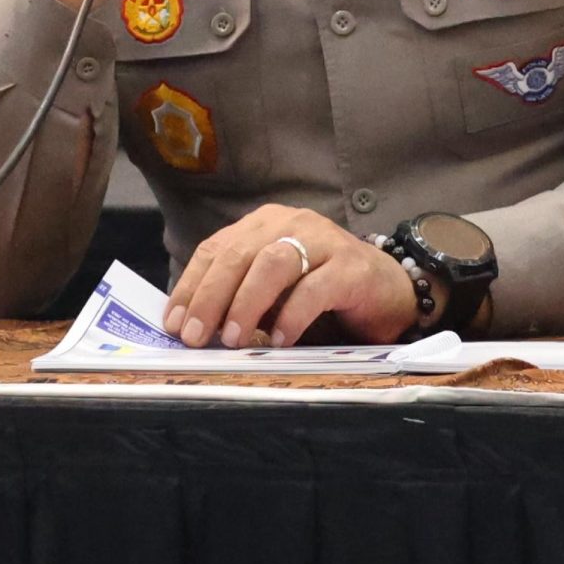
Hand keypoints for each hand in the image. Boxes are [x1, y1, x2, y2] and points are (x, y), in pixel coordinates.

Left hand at [164, 204, 420, 348]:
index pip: (216, 249)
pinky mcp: (351, 266)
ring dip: (246, 302)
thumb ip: (239, 298)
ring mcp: (323, 240)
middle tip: (195, 336)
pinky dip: (292, 315)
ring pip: (273, 263)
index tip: (174, 323)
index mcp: (264, 225)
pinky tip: (278, 340)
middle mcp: (291, 223)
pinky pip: (315, 287)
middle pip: (239, 254)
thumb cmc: (322, 293)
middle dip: (211, 296)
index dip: (192, 286)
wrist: (389, 290)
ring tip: (232, 338)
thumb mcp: (274, 294)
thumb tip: (194, 328)